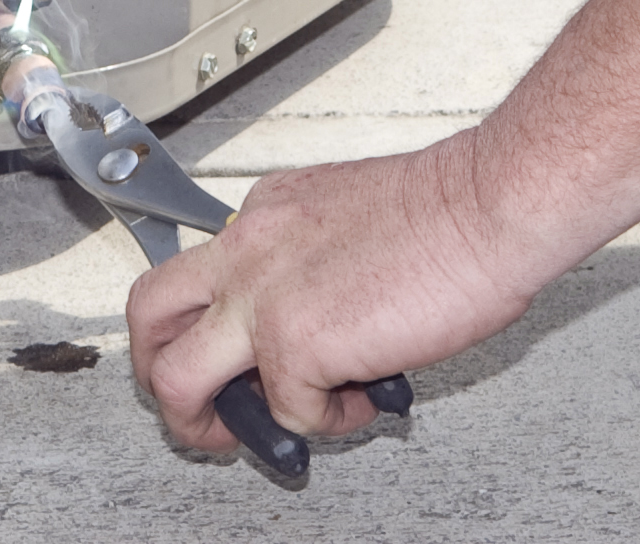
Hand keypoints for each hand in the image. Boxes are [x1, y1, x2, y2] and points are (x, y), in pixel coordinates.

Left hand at [127, 136, 536, 451]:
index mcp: (265, 213)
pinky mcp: (293, 344)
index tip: (237, 351)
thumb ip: (309, 264)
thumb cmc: (451, 213)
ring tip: (251, 432)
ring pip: (175, 378)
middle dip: (155, 370)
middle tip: (193, 404)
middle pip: (148, 311)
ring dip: (203, 423)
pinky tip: (362, 398)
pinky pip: (288, 413)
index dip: (214, 323)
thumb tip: (315, 322)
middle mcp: (249, 247)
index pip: (201, 271)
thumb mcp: (346, 221)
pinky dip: (326, 423)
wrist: (491, 207)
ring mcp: (262, 297)